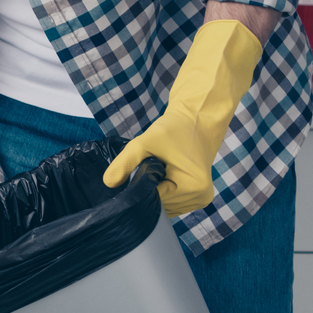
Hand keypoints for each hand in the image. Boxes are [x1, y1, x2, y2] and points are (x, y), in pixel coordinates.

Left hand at [103, 19, 262, 214]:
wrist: (204, 107)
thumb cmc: (180, 122)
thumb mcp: (148, 139)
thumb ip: (127, 161)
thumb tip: (108, 182)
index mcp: (194, 189)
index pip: (157, 205)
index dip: (142, 187)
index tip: (141, 167)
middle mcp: (201, 197)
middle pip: (160, 204)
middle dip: (149, 184)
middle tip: (153, 158)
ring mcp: (200, 195)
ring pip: (164, 199)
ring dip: (154, 182)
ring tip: (159, 159)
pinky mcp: (196, 187)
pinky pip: (170, 193)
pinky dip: (161, 182)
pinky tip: (160, 166)